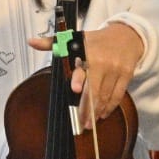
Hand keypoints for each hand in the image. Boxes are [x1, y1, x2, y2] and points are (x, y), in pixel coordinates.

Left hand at [27, 22, 143, 122]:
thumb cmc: (96, 40)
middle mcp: (102, 62)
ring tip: (89, 123)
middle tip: (81, 123)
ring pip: (105, 95)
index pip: (82, 67)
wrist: (126, 35)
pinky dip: (110, 107)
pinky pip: (117, 95)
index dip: (78, 78)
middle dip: (87, 108)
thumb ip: (53, 43)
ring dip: (97, 111)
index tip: (74, 89)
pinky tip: (102, 114)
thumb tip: (31, 42)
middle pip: (94, 89)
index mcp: (87, 52)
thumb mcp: (74, 38)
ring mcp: (116, 69)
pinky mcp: (126, 75)